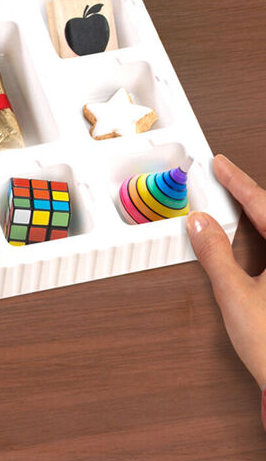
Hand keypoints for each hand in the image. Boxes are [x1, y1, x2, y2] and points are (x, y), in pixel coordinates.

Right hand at [186, 154, 265, 389]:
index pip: (265, 205)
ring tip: (238, 204)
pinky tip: (256, 241)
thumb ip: (216, 254)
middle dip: (251, 196)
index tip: (220, 166)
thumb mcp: (235, 295)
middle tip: (226, 179)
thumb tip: (200, 224)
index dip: (239, 182)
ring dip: (261, 217)